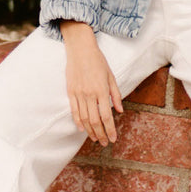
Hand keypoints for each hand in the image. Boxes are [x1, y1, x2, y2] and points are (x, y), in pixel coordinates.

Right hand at [60, 22, 123, 145]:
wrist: (80, 49)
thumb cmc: (98, 61)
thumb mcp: (111, 76)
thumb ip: (115, 94)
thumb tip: (119, 110)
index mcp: (101, 90)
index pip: (106, 116)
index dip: (110, 129)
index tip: (113, 139)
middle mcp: (89, 94)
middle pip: (95, 120)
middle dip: (101, 134)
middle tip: (104, 143)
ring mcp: (78, 93)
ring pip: (84, 118)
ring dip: (90, 130)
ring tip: (95, 138)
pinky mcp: (70, 91)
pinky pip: (74, 110)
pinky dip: (78, 121)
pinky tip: (82, 128)